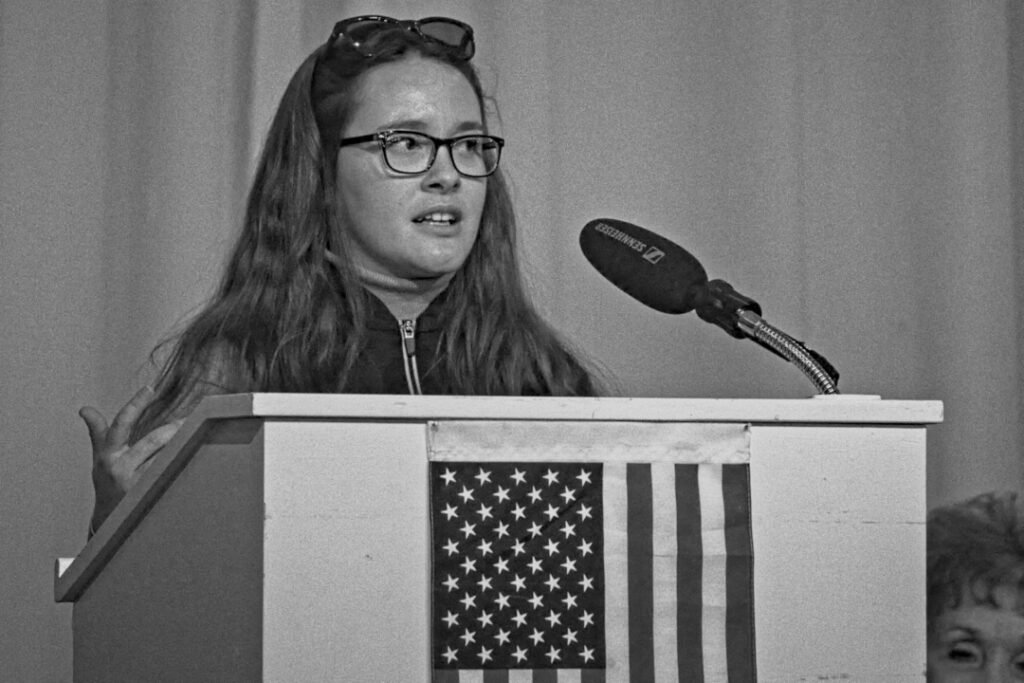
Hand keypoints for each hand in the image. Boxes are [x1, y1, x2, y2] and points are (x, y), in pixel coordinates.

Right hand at [79, 386, 184, 532]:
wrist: (110, 520)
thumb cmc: (107, 482)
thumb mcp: (100, 457)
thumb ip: (98, 431)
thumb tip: (85, 409)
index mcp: (108, 454)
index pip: (122, 423)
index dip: (135, 404)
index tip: (150, 388)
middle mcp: (120, 467)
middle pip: (152, 440)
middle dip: (173, 429)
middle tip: (191, 418)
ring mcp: (135, 483)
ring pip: (165, 457)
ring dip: (182, 446)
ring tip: (197, 434)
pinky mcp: (149, 495)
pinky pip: (170, 474)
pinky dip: (183, 464)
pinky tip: (196, 458)